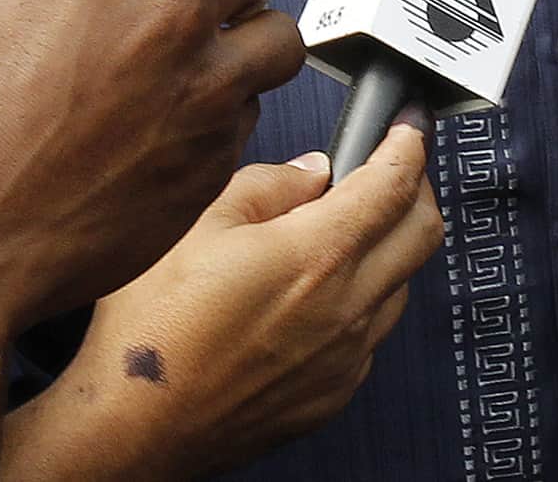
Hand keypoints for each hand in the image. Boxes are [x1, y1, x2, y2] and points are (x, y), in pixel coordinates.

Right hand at [7, 127, 442, 478]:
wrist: (134, 428)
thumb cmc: (152, 329)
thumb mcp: (196, 224)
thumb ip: (267, 186)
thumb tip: (312, 172)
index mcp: (316, 255)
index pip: (395, 185)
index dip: (408, 145)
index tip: (406, 128)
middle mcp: (346, 308)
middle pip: (423, 232)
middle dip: (417, 190)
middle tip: (392, 171)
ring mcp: (345, 357)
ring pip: (401, 284)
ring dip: (388, 249)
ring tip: (343, 236)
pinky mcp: (333, 393)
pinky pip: (371, 335)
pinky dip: (361, 303)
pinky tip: (317, 297)